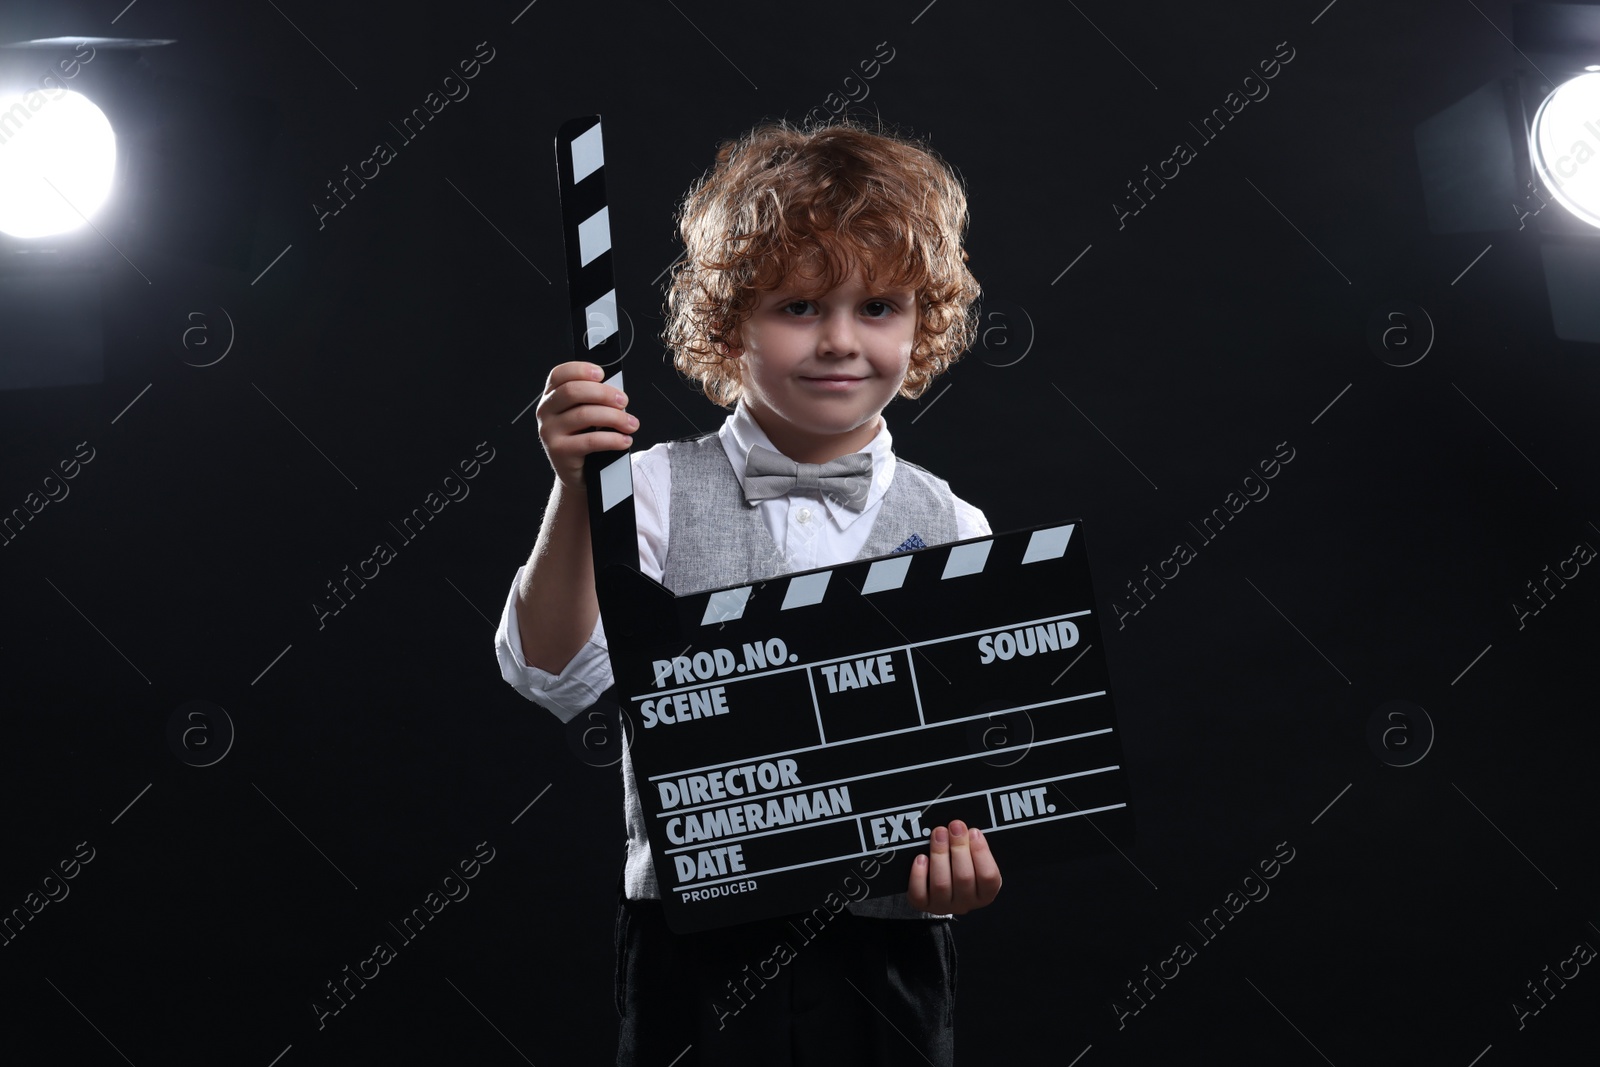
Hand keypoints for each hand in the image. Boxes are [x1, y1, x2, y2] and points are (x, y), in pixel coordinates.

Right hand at [535, 361, 635, 489]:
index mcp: (551, 396)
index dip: (581, 370)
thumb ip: (594, 399)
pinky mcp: (559, 452)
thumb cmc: (585, 438)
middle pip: (572, 391)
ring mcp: (549, 432)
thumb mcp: (585, 414)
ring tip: (631, 424)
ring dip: (614, 417)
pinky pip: (590, 441)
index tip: (602, 374)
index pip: (560, 374)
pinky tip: (625, 440)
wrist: (578, 474)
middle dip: (603, 393)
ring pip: (584, 415)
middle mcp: (545, 411)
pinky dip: (612, 439)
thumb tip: (617, 392)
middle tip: (624, 401)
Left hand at [906, 819, 1001, 914]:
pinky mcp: (924, 904)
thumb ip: (973, 846)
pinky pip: (919, 893)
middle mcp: (965, 902)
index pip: (988, 876)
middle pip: (964, 878)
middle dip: (959, 848)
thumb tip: (964, 827)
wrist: (942, 888)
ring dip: (939, 854)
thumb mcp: (975, 859)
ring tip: (938, 834)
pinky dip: (919, 874)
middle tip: (954, 827)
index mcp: (984, 892)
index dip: (981, 853)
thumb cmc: (962, 869)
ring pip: (941, 884)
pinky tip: (921, 858)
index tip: (974, 832)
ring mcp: (944, 905)